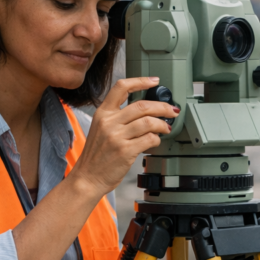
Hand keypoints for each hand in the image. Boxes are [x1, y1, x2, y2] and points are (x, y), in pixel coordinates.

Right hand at [71, 77, 179, 194]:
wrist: (88, 177)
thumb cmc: (96, 156)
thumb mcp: (100, 129)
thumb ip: (118, 117)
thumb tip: (145, 111)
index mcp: (102, 113)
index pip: (121, 87)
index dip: (141, 81)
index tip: (154, 81)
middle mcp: (109, 122)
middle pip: (142, 105)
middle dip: (163, 107)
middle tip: (172, 111)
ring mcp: (117, 137)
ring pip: (149, 122)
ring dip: (163, 125)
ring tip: (166, 128)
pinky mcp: (125, 151)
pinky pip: (149, 139)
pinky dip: (157, 139)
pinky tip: (155, 142)